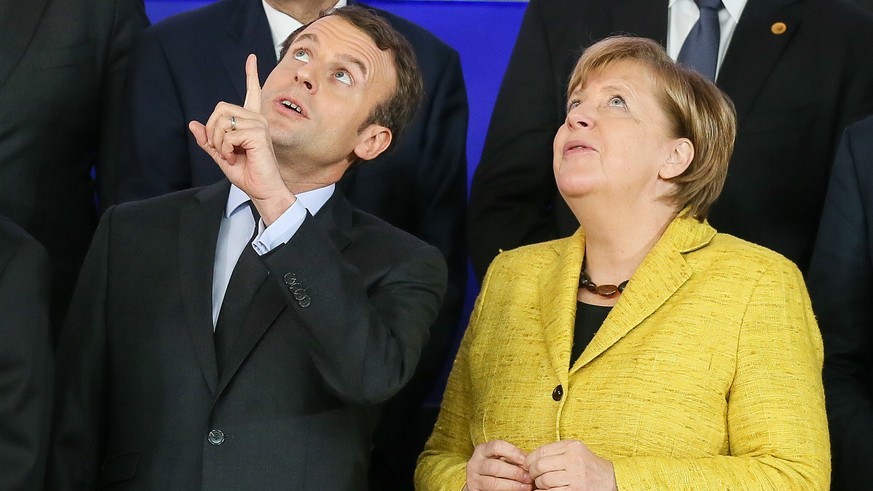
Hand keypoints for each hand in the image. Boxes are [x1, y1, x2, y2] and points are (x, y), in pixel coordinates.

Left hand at [188, 54, 294, 223]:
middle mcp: (257, 119)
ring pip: (221, 122)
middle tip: (222, 150)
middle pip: (220, 109)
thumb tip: (193, 124)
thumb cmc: (247, 174)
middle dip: (212, 131)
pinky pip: (228, 134)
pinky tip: (235, 157)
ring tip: (230, 155)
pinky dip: (225, 149)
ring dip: (218, 142)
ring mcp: (259, 125)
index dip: (251, 74)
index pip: (252, 92)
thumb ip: (208, 140)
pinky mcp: (258, 134)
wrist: (262, 190)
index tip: (252, 58)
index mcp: (251, 121)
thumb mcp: (221, 155)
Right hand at [465, 440, 533, 490]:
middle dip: (515, 472)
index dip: (513, 453)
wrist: (482, 483)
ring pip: (493, 483)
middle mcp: (475, 463)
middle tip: (529, 477)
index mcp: (482, 450)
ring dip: (512, 485)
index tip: (526, 461)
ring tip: (525, 487)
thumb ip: (512, 458)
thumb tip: (529, 462)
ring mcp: (473, 478)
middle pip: (495, 466)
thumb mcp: (501, 459)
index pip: (497, 446)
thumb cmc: (496, 468)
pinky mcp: (475, 490)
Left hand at [525, 440, 615, 490]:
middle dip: (533, 473)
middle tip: (534, 476)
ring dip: (539, 484)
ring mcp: (575, 477)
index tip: (529, 465)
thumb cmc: (589, 466)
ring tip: (543, 484)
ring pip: (544, 480)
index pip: (541, 451)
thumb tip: (530, 460)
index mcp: (572, 447)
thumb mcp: (575, 451)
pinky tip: (547, 490)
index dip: (530, 460)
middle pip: (540, 466)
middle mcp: (574, 460)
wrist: (610, 480)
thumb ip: (556, 451)